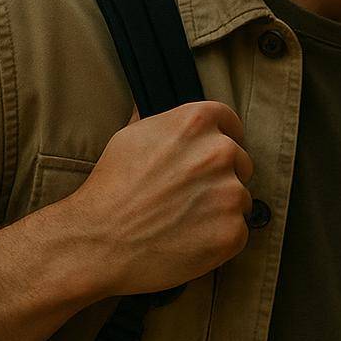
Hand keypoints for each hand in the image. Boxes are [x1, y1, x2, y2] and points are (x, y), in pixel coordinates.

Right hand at [57, 101, 253, 297]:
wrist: (99, 241)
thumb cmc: (111, 189)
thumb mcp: (129, 137)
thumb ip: (159, 120)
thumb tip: (151, 100)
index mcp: (197, 123)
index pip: (230, 122)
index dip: (222, 138)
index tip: (211, 155)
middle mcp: (220, 152)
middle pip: (240, 162)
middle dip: (220, 177)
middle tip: (188, 195)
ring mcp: (230, 193)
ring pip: (240, 198)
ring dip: (220, 208)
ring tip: (184, 219)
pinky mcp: (232, 230)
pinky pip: (237, 231)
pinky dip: (219, 237)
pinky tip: (189, 239)